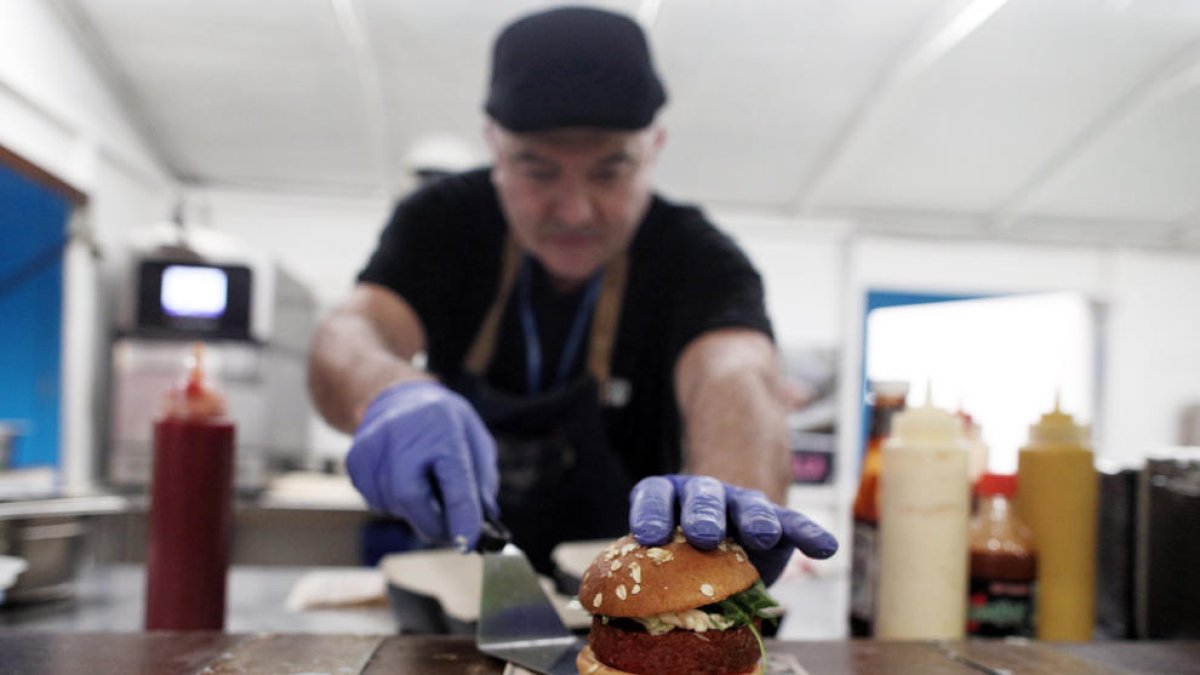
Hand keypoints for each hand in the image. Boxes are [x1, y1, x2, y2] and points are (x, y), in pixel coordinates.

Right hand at [346, 381, 498, 550]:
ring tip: (422, 483)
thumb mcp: (475, 439)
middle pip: (412, 499)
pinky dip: (394, 501)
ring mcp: (374, 450)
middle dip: (434, 524)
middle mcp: (403, 437)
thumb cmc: (442, 422)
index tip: (467, 544)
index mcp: (442, 430)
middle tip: (450, 531)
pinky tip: (401, 478)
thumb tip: (483, 518)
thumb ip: (482, 479)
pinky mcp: (355, 463)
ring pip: (395, 506)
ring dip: (415, 510)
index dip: (462, 517)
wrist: (397, 398)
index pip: (454, 480)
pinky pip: (377, 502)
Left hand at [629, 474, 837, 584]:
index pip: (655, 497)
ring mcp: (741, 504)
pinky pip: (793, 524)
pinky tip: (825, 547)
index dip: (651, 514)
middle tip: (704, 535)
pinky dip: (809, 534)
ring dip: (755, 519)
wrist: (722, 543)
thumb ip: (653, 574)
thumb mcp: (662, 562)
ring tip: (762, 535)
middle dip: (703, 515)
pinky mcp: (776, 520)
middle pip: (703, 497)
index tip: (649, 535)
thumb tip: (637, 613)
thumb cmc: (681, 559)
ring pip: (748, 506)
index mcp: (668, 499)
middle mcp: (703, 495)